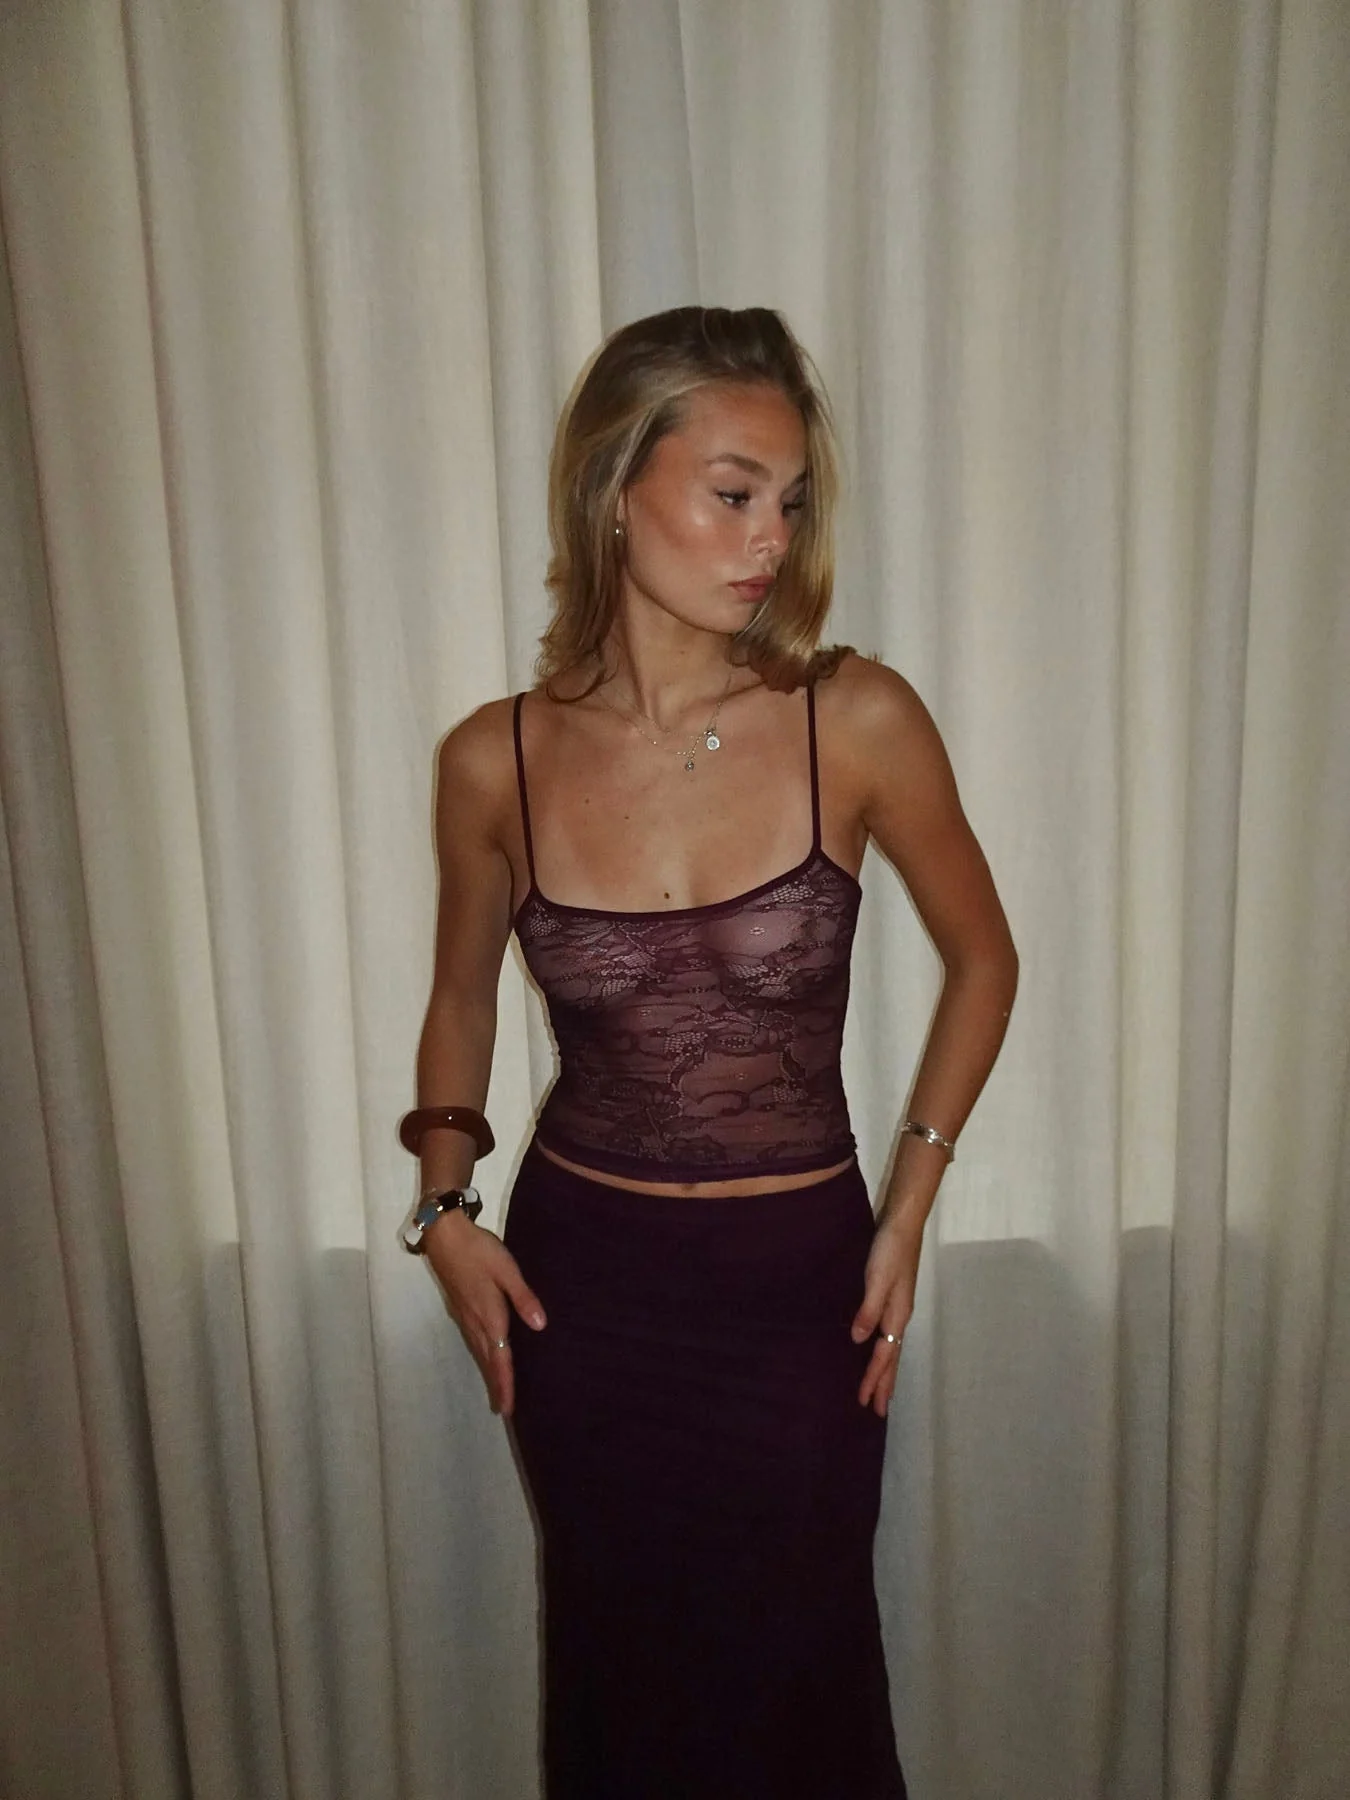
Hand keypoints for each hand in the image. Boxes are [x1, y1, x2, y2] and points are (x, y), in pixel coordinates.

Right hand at [420, 1209, 546, 1417]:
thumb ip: (523, 1297)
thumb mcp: (507, 1270)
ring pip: (479, 1352)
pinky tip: (486, 1354)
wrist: (444, 1236)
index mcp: (489, 1317)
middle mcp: (475, 1322)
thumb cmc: (479, 1251)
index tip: (508, 1408)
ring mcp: (465, 1316)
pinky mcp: (460, 1307)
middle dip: (496, 1385)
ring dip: (489, 1372)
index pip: (500, 1359)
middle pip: (488, 1361)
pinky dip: (482, 1355)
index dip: (505, 1384)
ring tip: (497, 1389)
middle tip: (504, 1409)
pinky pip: (473, 1341)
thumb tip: (540, 1325)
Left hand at [850, 1211, 924, 1416]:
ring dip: (885, 1370)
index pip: (883, 1356)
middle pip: (891, 1357)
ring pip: (890, 1347)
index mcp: (897, 1315)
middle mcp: (899, 1315)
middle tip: (878, 1411)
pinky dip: (882, 1349)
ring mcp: (897, 1306)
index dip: (874, 1380)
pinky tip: (874, 1348)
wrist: (903, 1223)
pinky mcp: (891, 1296)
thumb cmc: (890, 1250)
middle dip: (885, 1384)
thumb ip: (868, 1310)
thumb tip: (859, 1341)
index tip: (865, 1403)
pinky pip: (886, 1333)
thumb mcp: (877, 1279)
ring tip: (880, 1389)